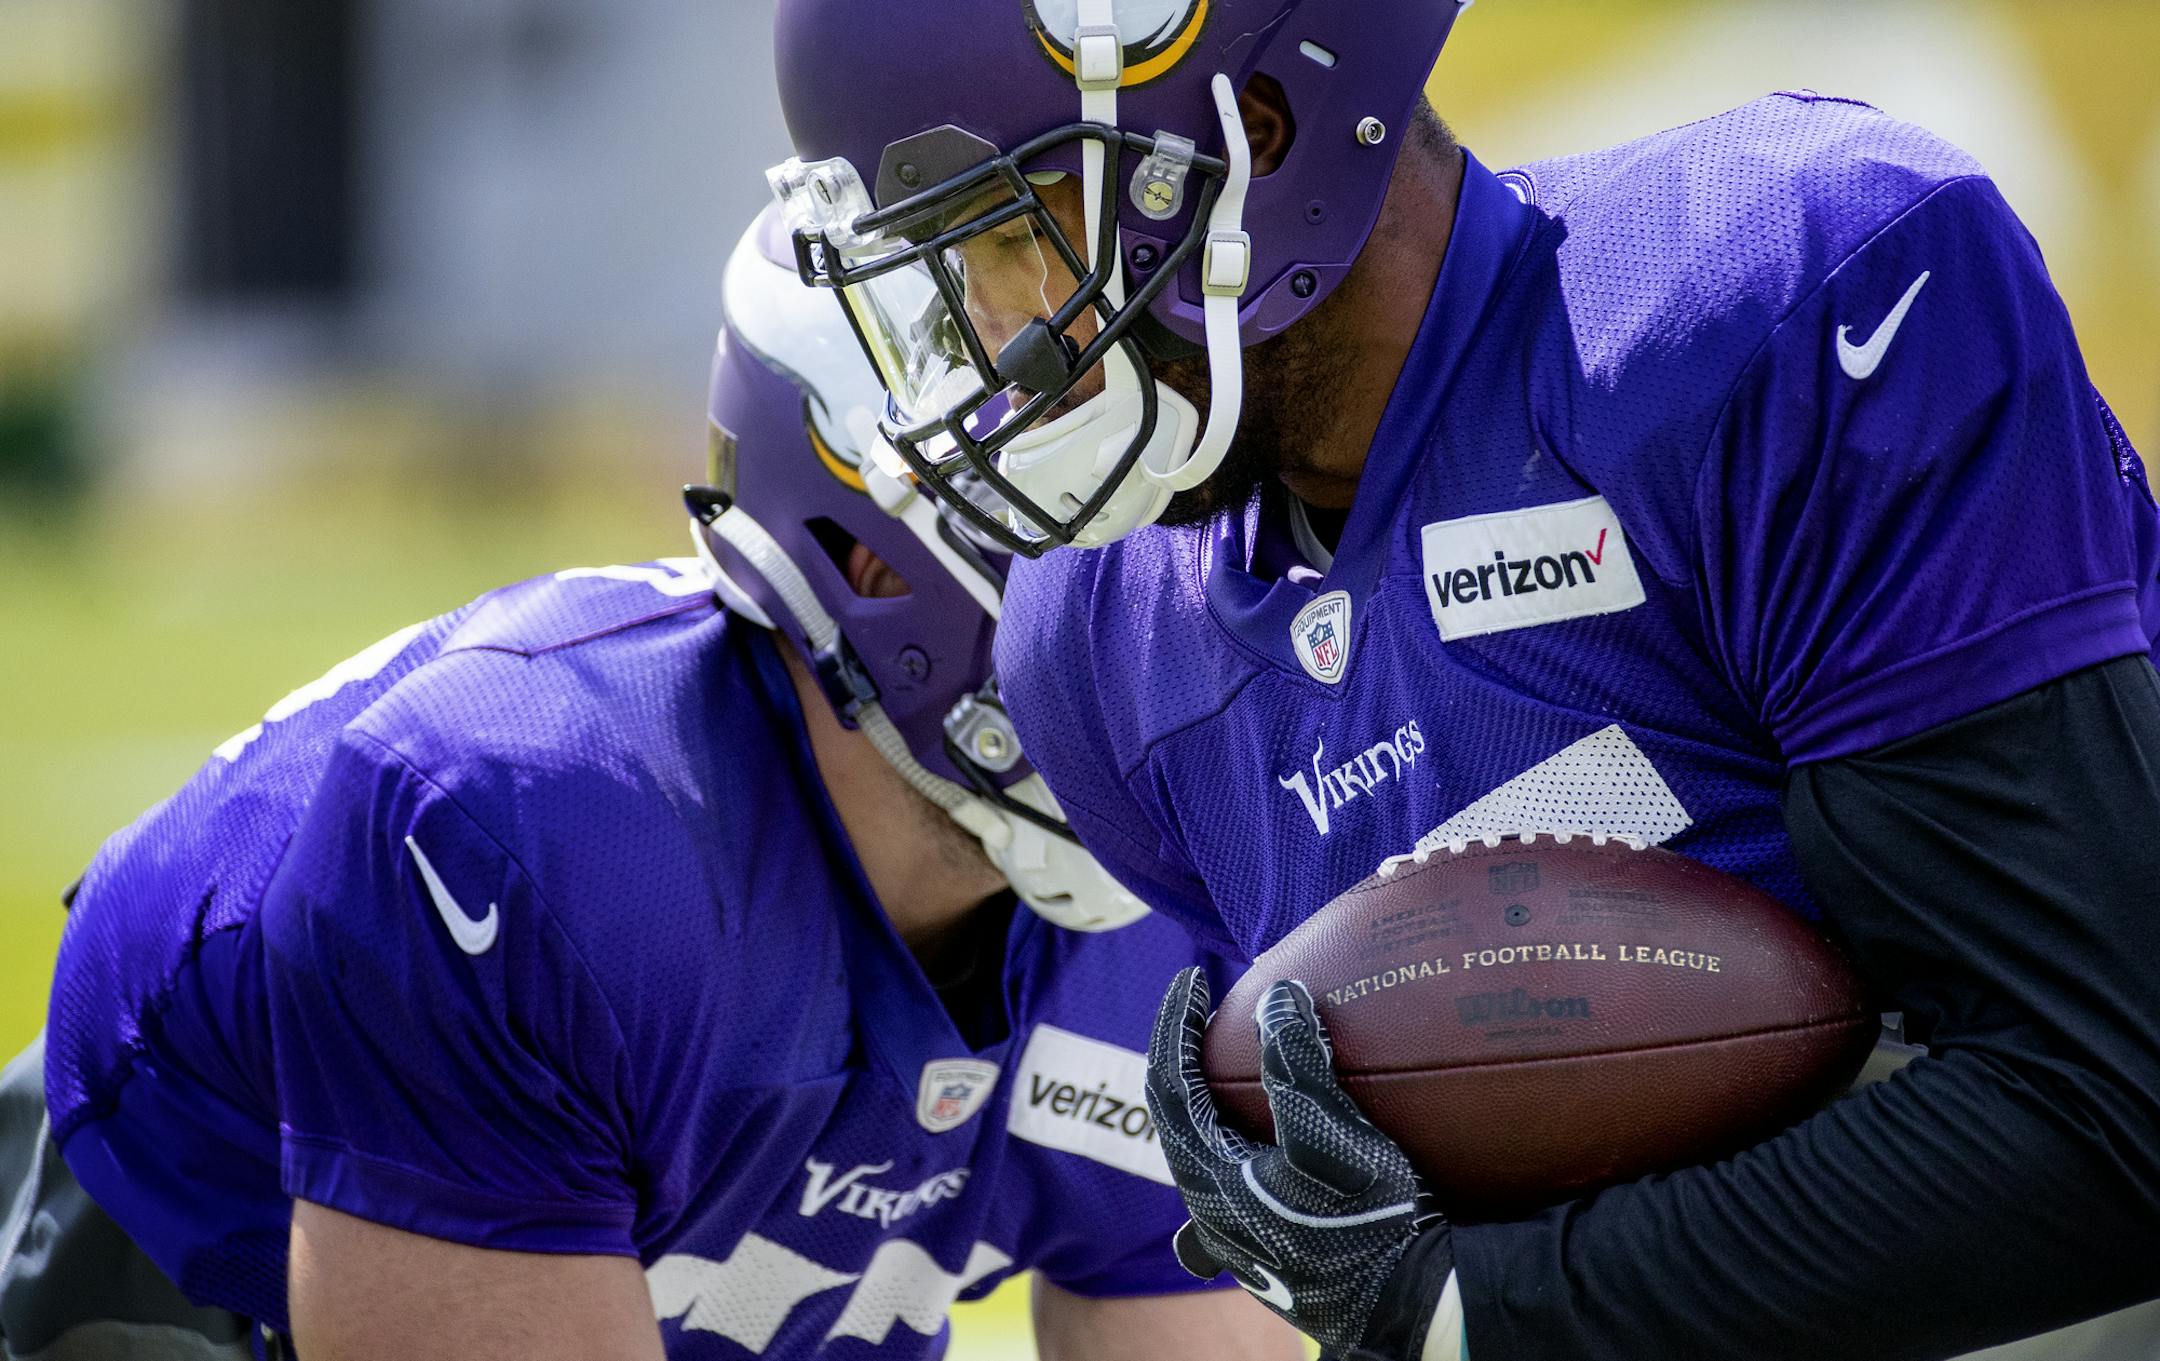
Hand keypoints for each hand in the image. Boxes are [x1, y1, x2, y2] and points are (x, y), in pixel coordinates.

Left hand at [1144, 969, 1453, 1357]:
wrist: (1417, 1309)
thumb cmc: (1372, 1225)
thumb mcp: (1334, 1135)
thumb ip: (1298, 1062)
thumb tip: (1279, 994)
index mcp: (1209, 1180)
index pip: (1169, 1084)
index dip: (1174, 1023)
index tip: (1192, 976)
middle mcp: (1212, 1211)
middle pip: (1181, 1118)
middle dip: (1189, 1059)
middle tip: (1211, 1013)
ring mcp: (1242, 1236)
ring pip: (1209, 1150)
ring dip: (1218, 1099)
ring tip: (1242, 1059)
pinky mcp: (1275, 1246)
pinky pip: (1244, 1175)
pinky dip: (1249, 1135)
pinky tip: (1270, 1135)